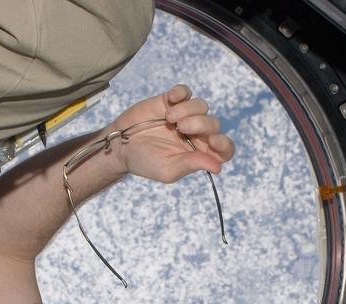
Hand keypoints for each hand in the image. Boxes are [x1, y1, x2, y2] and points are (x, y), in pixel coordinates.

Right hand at [107, 84, 234, 183]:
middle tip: (181, 127)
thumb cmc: (144, 162)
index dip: (224, 144)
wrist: (120, 146)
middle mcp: (196, 134)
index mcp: (199, 154)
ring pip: (202, 105)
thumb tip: (218, 167)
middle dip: (201, 124)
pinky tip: (170, 99)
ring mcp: (185, 115)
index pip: (224, 149)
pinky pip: (185, 91)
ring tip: (169, 118)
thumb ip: (191, 164)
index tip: (214, 140)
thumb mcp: (167, 169)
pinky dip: (181, 92)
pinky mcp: (171, 101)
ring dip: (188, 110)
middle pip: (214, 124)